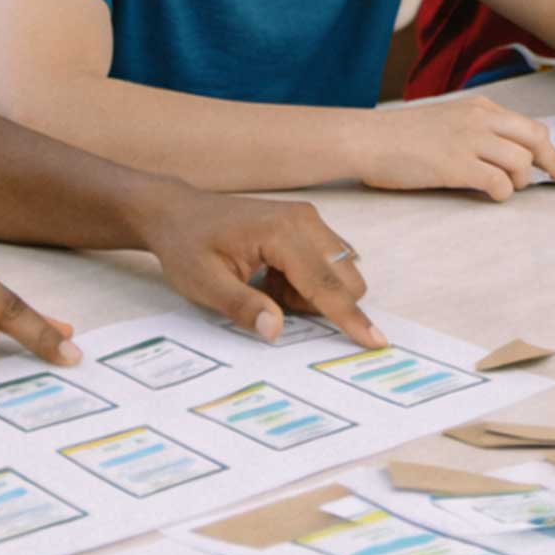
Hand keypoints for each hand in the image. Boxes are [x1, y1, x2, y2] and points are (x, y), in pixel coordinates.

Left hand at [140, 190, 385, 348]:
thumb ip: (242, 307)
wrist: (177, 212)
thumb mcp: (204, 283)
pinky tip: (274, 277)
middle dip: (323, 305)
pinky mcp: (306, 223)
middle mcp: (305, 220)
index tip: (377, 342)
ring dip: (314, 293)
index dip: (351, 317)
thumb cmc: (188, 246)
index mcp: (281, 233)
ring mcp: (308, 218)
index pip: (326, 285)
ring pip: (341, 270)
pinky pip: (329, 262)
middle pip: (347, 277)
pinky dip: (310, 281)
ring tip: (269, 287)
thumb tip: (276, 331)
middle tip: (272, 301)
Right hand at [357, 95, 554, 200]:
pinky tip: (490, 195)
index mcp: (478, 106)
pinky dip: (502, 193)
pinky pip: (499, 183)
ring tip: (506, 189)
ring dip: (521, 181)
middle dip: (554, 163)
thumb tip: (507, 154)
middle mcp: (479, 119)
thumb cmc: (400, 135)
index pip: (529, 125)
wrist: (368, 138)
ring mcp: (468, 141)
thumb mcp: (446, 119)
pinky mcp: (456, 166)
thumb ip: (476, 129)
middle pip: (535, 139)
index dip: (550, 149)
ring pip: (521, 162)